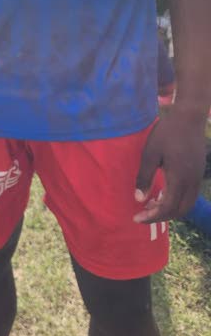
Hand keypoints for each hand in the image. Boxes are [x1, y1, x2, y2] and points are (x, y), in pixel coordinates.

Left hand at [134, 108, 205, 223]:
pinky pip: (189, 195)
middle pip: (179, 211)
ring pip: (186, 204)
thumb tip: (139, 199)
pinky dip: (177, 200)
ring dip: (170, 209)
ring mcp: (197, 178)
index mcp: (179, 179)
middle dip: (161, 216)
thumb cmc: (166, 133)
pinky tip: (163, 193)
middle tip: (143, 213)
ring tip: (152, 204)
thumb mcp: (149, 154)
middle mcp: (191, 182)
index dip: (152, 216)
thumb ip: (144, 177)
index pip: (167, 208)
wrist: (189, 117)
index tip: (137, 218)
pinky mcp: (198, 173)